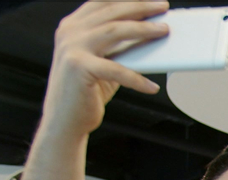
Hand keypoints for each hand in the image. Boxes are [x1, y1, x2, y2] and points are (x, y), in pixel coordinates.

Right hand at [39, 1, 167, 140]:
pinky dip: (138, 79)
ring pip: (115, 30)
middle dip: (140, 6)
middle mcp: (69, 33)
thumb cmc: (85, 91)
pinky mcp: (79, 67)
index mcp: (72, 27)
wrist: (64, 121)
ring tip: (163, 31)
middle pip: (111, 11)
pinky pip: (118, 69)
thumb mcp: (102, 61)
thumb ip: (118, 46)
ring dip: (143, 29)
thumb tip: (148, 34)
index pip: (101, 2)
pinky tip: (152, 87)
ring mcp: (72, 48)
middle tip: (162, 6)